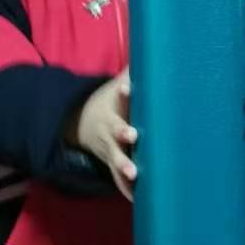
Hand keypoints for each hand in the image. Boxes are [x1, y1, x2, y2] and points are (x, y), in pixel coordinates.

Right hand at [70, 69, 136, 200]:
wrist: (83, 122)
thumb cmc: (113, 102)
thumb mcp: (120, 83)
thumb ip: (137, 71)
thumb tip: (161, 45)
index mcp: (115, 104)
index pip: (118, 94)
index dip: (123, 91)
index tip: (128, 88)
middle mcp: (111, 126)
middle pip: (115, 129)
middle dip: (122, 132)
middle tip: (131, 135)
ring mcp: (109, 147)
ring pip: (115, 157)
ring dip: (124, 165)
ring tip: (134, 174)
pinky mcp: (111, 163)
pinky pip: (117, 179)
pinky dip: (125, 189)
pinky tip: (136, 199)